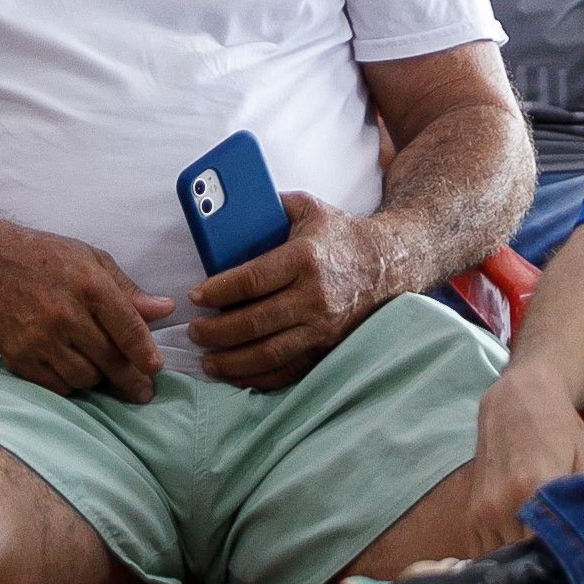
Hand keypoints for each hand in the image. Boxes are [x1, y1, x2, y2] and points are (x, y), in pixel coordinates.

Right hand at [0, 221, 172, 402]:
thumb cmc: (43, 256)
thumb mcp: (90, 259)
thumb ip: (127, 289)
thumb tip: (164, 310)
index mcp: (88, 284)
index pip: (127, 328)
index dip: (145, 354)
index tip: (155, 369)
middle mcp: (65, 314)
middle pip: (109, 361)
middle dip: (131, 380)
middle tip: (142, 391)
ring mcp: (40, 339)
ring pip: (85, 378)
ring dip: (98, 378)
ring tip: (99, 369)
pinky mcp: (19, 357)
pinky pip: (57, 386)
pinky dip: (69, 383)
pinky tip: (72, 369)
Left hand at [184, 191, 398, 391]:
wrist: (388, 265)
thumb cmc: (341, 235)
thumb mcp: (307, 209)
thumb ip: (269, 206)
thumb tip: (227, 209)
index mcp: (304, 259)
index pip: (252, 280)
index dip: (219, 291)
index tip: (196, 296)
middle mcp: (314, 296)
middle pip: (256, 322)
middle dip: (218, 331)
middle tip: (195, 331)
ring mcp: (322, 327)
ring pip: (270, 353)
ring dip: (234, 362)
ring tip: (208, 361)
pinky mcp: (328, 347)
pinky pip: (290, 370)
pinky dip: (261, 377)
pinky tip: (239, 375)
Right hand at [455, 370, 583, 555]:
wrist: (516, 400)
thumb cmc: (560, 429)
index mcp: (534, 489)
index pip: (550, 552)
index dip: (569, 570)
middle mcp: (502, 505)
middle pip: (526, 563)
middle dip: (547, 573)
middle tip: (570, 579)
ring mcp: (482, 511)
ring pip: (503, 563)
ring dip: (523, 570)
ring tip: (546, 571)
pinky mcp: (471, 515)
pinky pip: (484, 555)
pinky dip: (503, 563)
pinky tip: (523, 561)